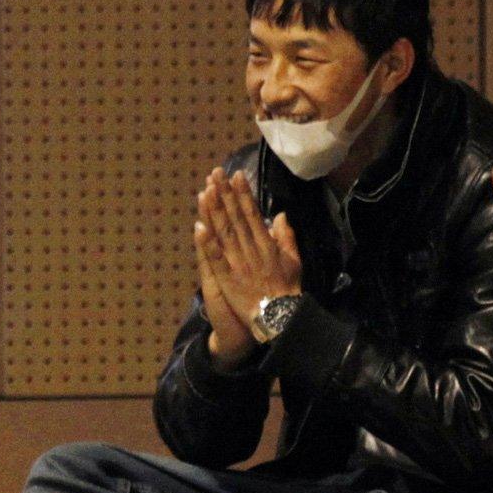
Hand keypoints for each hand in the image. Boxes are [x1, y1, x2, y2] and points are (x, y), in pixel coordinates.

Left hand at [196, 169, 302, 359]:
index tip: (236, 175)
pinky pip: (215, 259)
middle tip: (215, 173)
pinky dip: (207, 243)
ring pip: (224, 233)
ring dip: (214, 211)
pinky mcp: (227, 279)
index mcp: (267, 244)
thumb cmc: (288, 290)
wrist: (281, 319)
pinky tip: (198, 227)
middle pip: (235, 217)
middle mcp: (251, 250)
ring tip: (205, 191)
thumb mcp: (294, 261)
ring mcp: (238, 264)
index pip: (252, 213)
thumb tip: (280, 215)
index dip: (243, 193)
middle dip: (225, 194)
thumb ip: (287, 237)